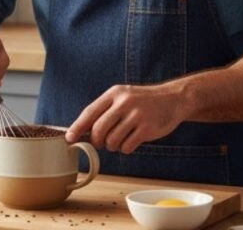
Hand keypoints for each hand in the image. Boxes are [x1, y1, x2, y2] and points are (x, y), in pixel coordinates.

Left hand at [65, 83, 185, 153]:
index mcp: (114, 93)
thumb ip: (105, 110)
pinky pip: (126, 147)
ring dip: (113, 146)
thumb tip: (82, 130)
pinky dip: (126, 148)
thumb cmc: (143, 101)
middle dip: (97, 141)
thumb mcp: (123, 97)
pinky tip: (132, 140)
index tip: (69, 138)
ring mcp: (136, 115)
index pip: (90, 112)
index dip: (77, 127)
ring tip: (120, 139)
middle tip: (102, 142)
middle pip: (98, 130)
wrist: (173, 99)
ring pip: (112, 141)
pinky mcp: (147, 128)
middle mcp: (124, 102)